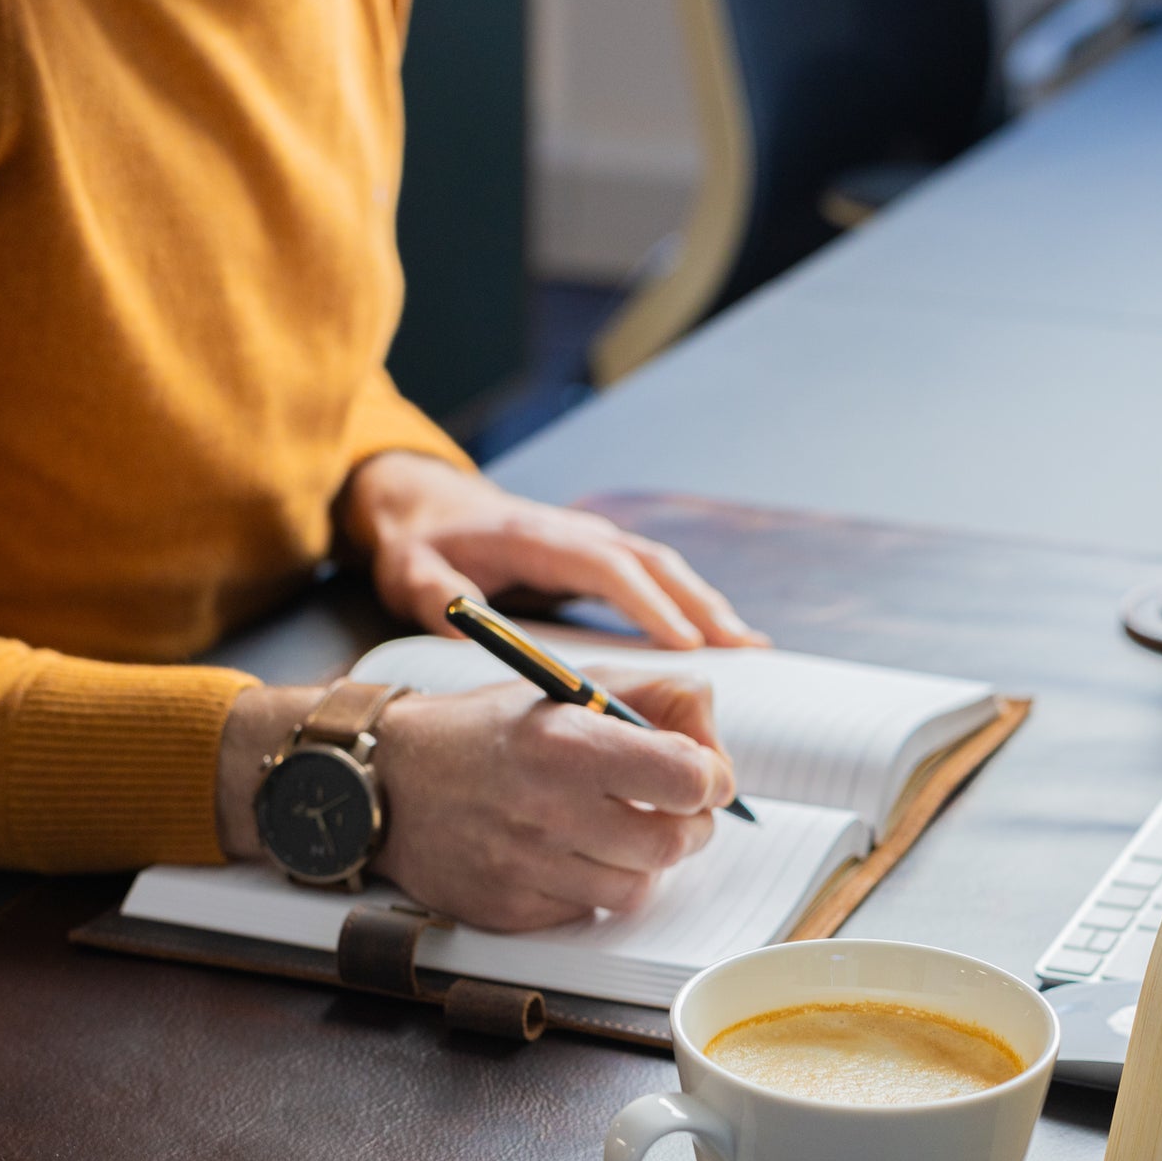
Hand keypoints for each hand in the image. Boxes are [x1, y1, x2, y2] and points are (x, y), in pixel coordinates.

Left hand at [337, 450, 768, 650]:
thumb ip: (434, 594)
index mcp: (538, 539)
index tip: (685, 642)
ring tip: (751, 647)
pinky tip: (724, 638)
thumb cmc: (421, 547)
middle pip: (652, 565)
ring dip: (708, 605)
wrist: (428, 511)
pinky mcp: (601, 560)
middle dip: (700, 606)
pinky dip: (694, 604)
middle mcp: (578, 536)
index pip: (606, 568)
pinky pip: (657, 579)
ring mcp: (595, 544)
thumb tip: (464, 620)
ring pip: (665, 569)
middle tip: (743, 649)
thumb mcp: (410, 571)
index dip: (649, 604)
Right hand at [373, 668, 734, 930]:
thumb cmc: (487, 732)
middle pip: (673, 843)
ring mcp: (527, 866)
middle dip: (687, 826)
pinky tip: (566, 854)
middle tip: (668, 810)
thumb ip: (656, 697)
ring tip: (613, 830)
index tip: (702, 776)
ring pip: (637, 888)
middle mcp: (548, 808)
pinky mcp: (511, 909)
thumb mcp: (568, 685)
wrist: (389, 782)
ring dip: (640, 862)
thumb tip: (715, 745)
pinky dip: (592, 886)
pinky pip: (588, 910)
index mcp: (569, 742)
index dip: (711, 779)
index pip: (689, 779)